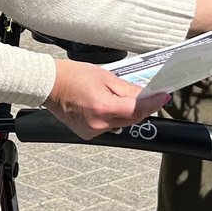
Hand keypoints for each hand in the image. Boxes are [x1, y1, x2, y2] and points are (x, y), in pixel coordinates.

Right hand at [45, 59, 168, 139]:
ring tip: (113, 96)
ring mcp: (92, 131)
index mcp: (103, 107)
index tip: (163, 97)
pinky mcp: (87, 134)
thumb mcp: (105, 76)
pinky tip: (103, 105)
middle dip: (140, 107)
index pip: (137, 109)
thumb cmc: (72, 76)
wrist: (49, 85)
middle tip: (146, 94)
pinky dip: (111, 117)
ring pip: (121, 123)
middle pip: (131, 119)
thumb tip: (146, 95)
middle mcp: (98, 124)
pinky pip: (109, 127)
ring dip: (125, 112)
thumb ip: (128, 89)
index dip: (153, 103)